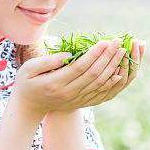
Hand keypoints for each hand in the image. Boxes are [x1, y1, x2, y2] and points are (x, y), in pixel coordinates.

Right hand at [13, 37, 145, 118]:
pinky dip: (111, 81)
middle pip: (94, 74)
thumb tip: (68, 54)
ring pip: (99, 83)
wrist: (29, 108)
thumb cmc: (26, 83)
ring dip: (113, 67)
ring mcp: (76, 99)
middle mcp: (68, 93)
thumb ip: (47, 61)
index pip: (80, 67)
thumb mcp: (29, 69)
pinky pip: (100, 92)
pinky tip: (120, 70)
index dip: (94, 54)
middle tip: (118, 42)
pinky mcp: (81, 102)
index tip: (105, 41)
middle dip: (108, 57)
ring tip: (123, 51)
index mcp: (55, 83)